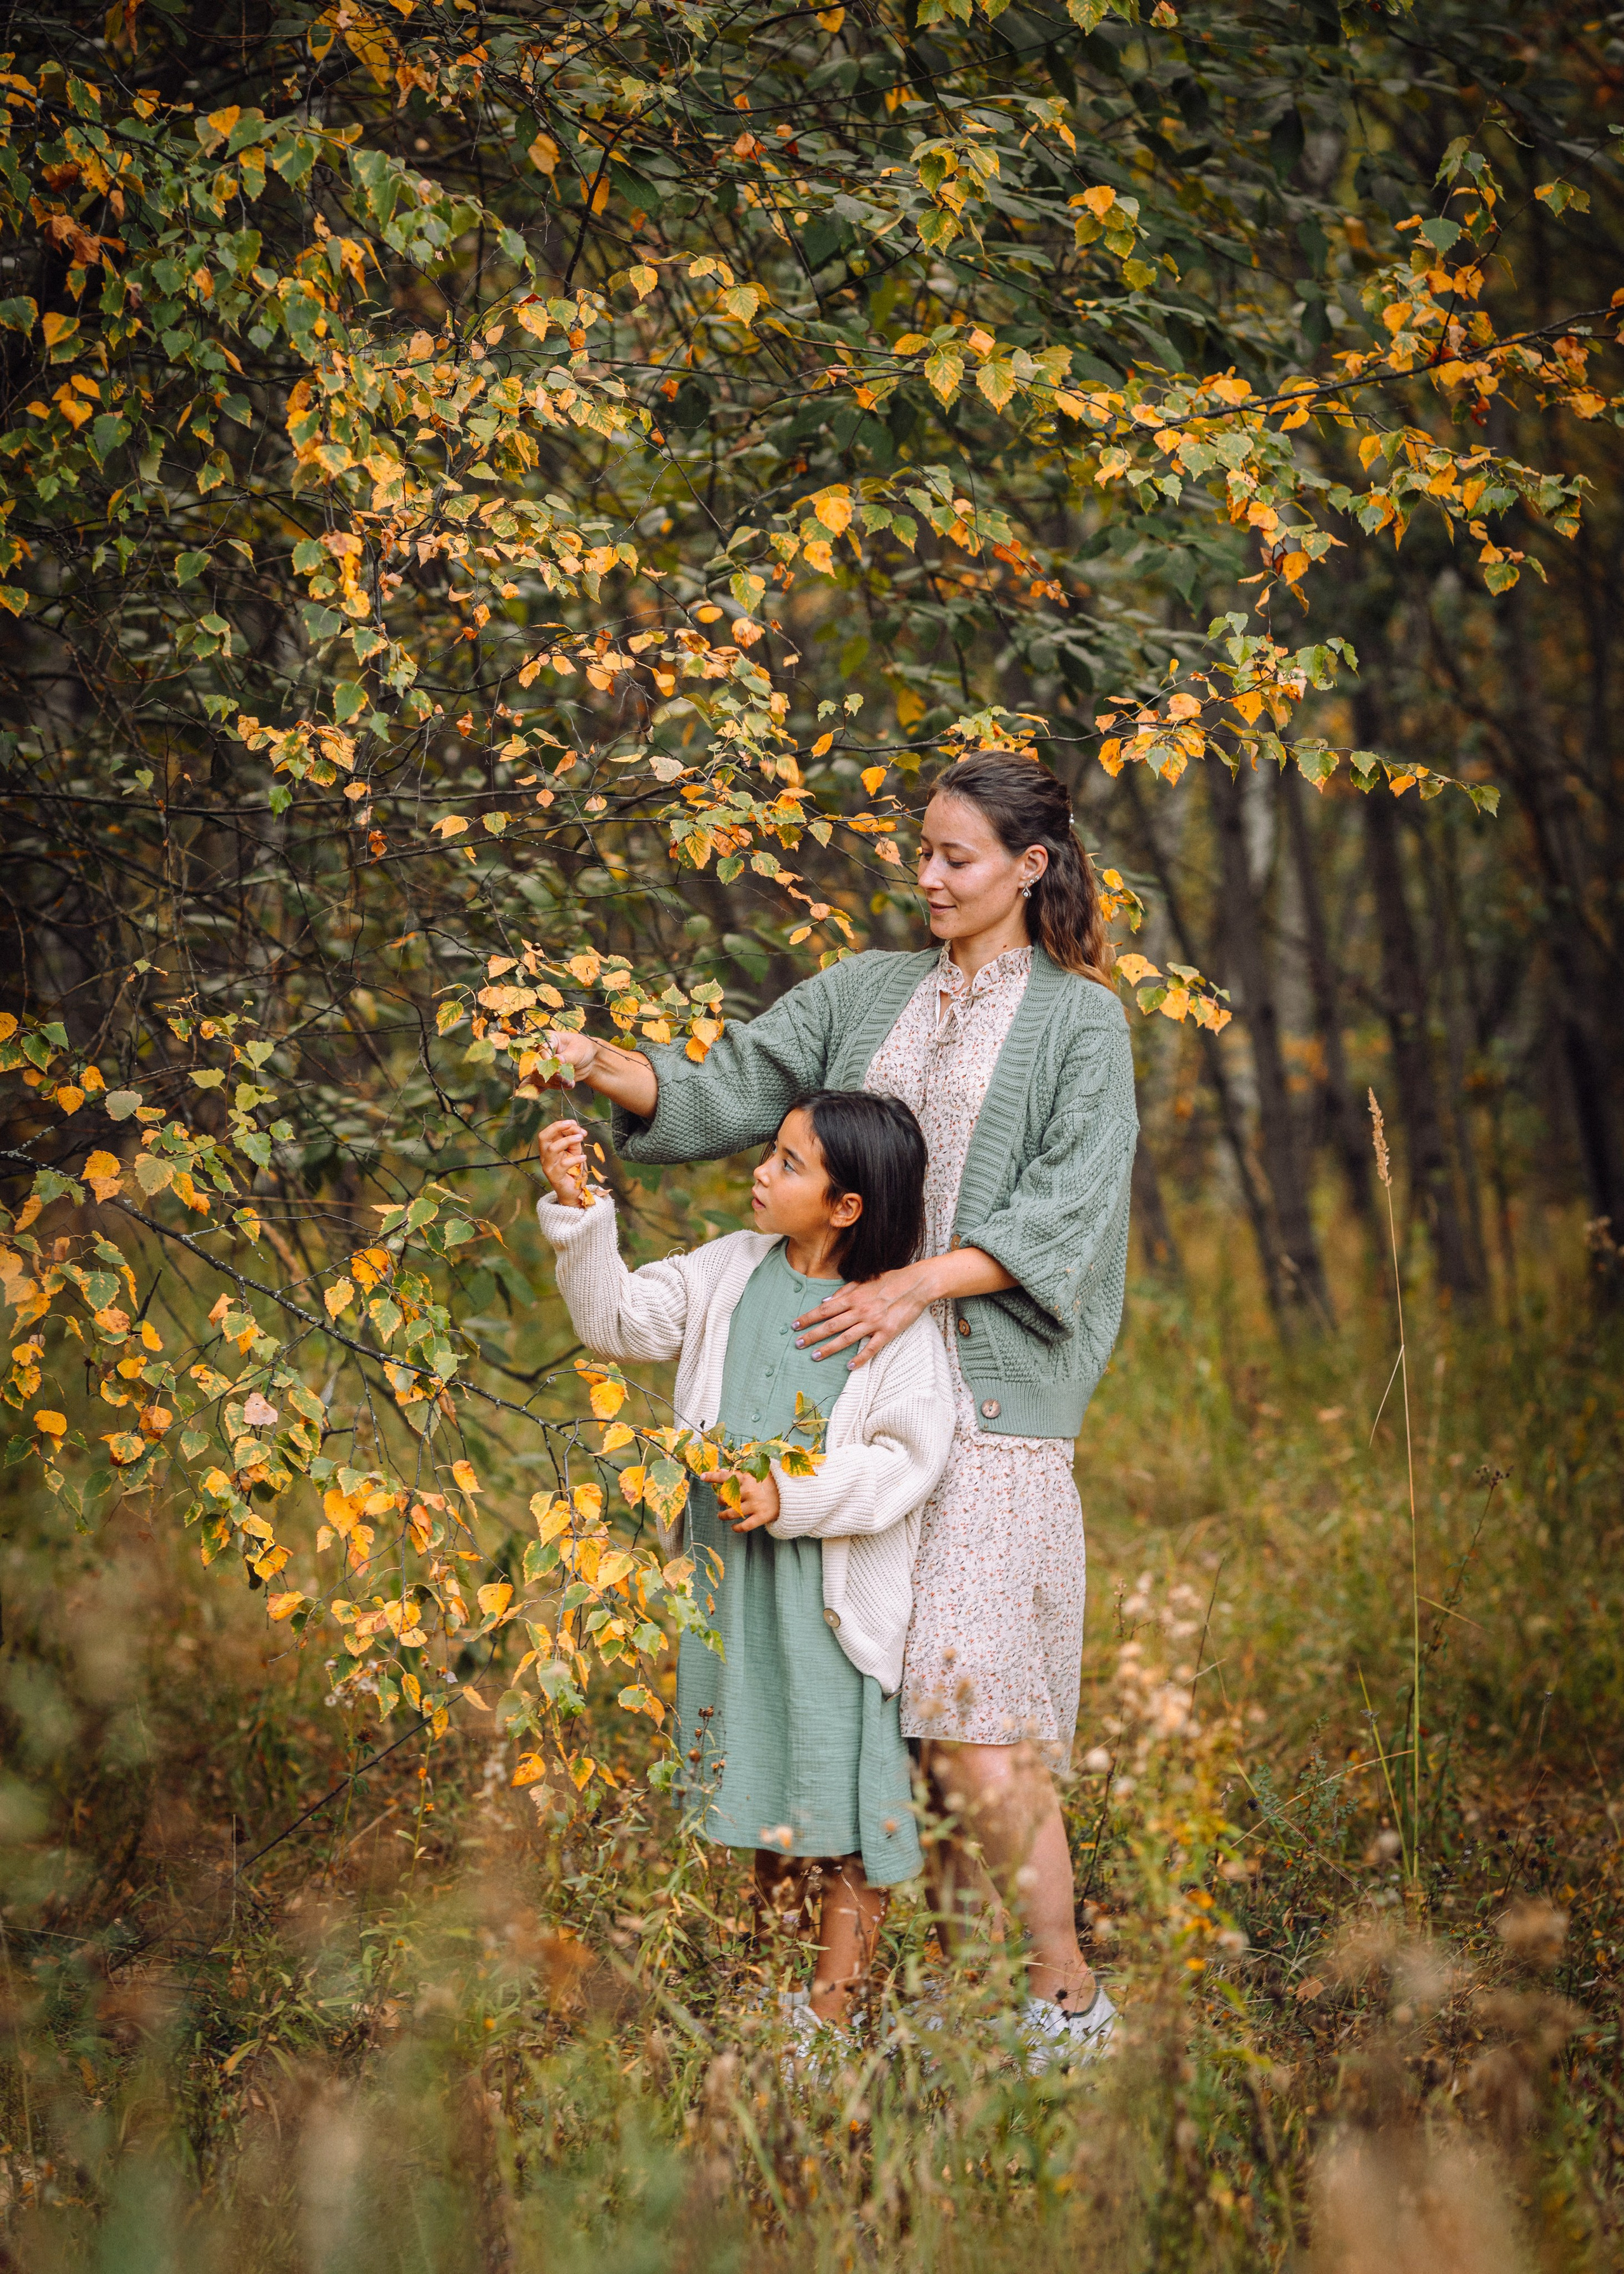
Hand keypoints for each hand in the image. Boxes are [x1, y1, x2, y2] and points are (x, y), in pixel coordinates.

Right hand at [537, 1117, 590, 1207]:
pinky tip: (583, 1157)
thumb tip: (577, 1128)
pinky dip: (575, 1159)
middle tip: (572, 1124)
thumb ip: (574, 1140)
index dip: (560, 1125)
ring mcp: (548, 1167)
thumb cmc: (573, 1169)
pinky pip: (563, 1165)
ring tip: (581, 1138)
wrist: (573, 1191)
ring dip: (567, 1140)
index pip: (548, 1132)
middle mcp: (545, 1156)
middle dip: (557, 1127)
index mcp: (548, 1148)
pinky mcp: (555, 1177)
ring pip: (552, 1149)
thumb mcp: (574, 1151)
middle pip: (543, 1137)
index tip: (573, 1122)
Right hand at [541, 1029, 598, 1088]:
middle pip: (537, 1066)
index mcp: (549, 1039)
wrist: (590, 1059)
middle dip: (551, 1075)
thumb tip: (557, 1059)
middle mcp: (543, 1052)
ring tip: (569, 1082)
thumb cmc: (583, 1048)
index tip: (558, 1069)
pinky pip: (544, 1084)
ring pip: (539, 1078)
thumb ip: (567, 1056)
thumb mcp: (577, 1050)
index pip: (541, 1050)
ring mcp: (545, 1064)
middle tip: (563, 1078)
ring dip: (555, 1083)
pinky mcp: (548, 1075)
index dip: (547, 1061)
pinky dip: (554, 1087)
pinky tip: (568, 1084)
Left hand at [702, 1465, 780, 1530]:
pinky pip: (744, 1526)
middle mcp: (749, 1490)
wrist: (790, 1495)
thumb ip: (739, 1475)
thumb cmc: (769, 1484)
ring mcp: (755, 1504)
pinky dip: (736, 1528)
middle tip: (722, 1501)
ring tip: (721, 1515)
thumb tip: (722, 1472)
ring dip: (723, 1515)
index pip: (725, 1476)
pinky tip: (733, 1527)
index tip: (702, 1476)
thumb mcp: (755, 1474)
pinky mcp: (761, 1516)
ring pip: (731, 1513)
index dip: (712, 1476)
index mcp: (746, 1478)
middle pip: (725, 1497)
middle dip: (720, 1500)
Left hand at [795, 1246, 1017, 1365]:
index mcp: (853, 1297)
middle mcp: (860, 1310)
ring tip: (814, 1356)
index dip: (808, 1318)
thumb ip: (844, 1292)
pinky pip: (871, 1348)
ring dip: (829, 1348)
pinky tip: (849, 1366)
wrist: (915, 1284)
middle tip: (797, 1344)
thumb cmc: (889, 1280)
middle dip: (812, 1335)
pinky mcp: (887, 1332)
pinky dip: (860, 1358)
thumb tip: (824, 1302)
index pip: (824, 1310)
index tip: (794, 1326)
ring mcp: (873, 1322)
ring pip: (846, 1338)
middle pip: (831, 1325)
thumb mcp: (864, 1280)